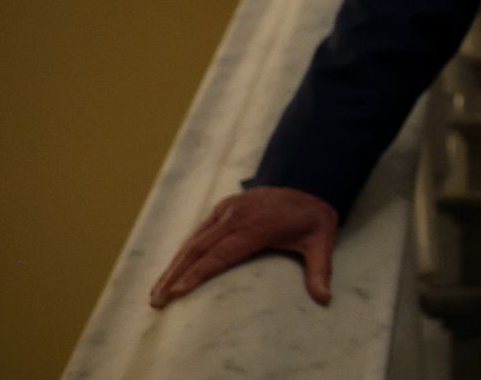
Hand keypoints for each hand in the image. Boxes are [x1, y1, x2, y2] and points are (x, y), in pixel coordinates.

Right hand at [149, 186, 339, 307]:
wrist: (308, 179)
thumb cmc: (313, 217)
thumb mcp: (322, 242)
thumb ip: (320, 270)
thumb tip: (324, 299)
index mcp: (256, 226)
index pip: (221, 254)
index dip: (198, 274)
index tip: (178, 292)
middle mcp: (236, 216)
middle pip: (199, 249)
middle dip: (175, 275)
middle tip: (157, 300)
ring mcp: (227, 209)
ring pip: (193, 240)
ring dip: (173, 265)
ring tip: (156, 291)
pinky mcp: (223, 208)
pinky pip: (198, 232)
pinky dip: (182, 251)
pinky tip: (171, 270)